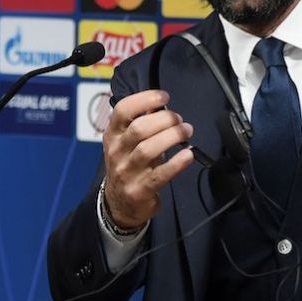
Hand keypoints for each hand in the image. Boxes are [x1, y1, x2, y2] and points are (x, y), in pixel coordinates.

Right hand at [102, 90, 194, 229]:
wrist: (119, 204)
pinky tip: (188, 155)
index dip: (144, 99)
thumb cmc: (129, 164)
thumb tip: (161, 104)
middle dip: (164, 119)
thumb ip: (142, 122)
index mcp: (112, 135)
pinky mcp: (139, 191)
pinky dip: (176, 164)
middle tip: (180, 120)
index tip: (164, 96)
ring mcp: (126, 172)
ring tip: (186, 131)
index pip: (122, 110)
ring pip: (147, 149)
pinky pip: (159, 175)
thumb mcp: (128, 142)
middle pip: (139, 129)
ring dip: (172, 137)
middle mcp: (116, 152)